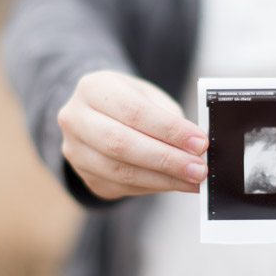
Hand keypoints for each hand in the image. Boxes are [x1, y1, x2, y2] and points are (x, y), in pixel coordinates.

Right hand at [57, 70, 208, 199]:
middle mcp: (75, 119)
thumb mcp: (148, 96)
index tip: (200, 142)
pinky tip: (176, 184)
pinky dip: (153, 186)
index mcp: (92, 88)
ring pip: (120, 171)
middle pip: (121, 144)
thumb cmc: (130, 103)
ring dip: (162, 179)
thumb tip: (195, 148)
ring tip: (192, 180)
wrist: (98, 116)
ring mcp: (75, 151)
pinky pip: (121, 186)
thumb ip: (170, 118)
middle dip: (166, 159)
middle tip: (198, 168)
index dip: (169, 130)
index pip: (133, 112)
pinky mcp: (85, 176)